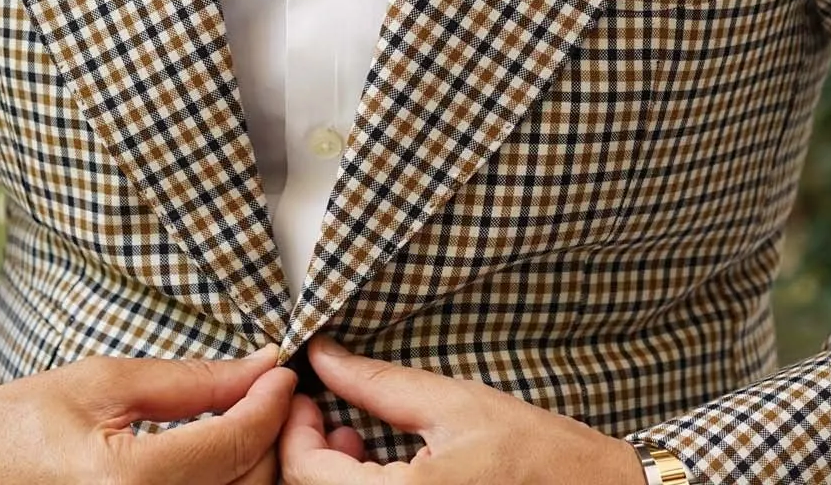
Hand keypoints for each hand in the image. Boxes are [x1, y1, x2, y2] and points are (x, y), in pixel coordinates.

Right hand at [0, 346, 296, 484]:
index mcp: (126, 482)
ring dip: (252, 466)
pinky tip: (215, 459)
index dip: (270, 401)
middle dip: (269, 435)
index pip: (235, 443)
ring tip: (243, 423)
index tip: (280, 372)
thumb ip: (191, 382)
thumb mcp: (102, 384)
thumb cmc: (14, 427)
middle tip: (268, 394)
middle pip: (249, 484)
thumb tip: (260, 368)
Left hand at [278, 337, 646, 483]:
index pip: (306, 473)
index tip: (306, 395)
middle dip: (308, 451)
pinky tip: (379, 466)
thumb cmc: (537, 454)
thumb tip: (323, 357)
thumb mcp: (452, 402)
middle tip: (329, 411)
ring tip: (357, 437)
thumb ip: (375, 383)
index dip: (294, 428)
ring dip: (329, 473)